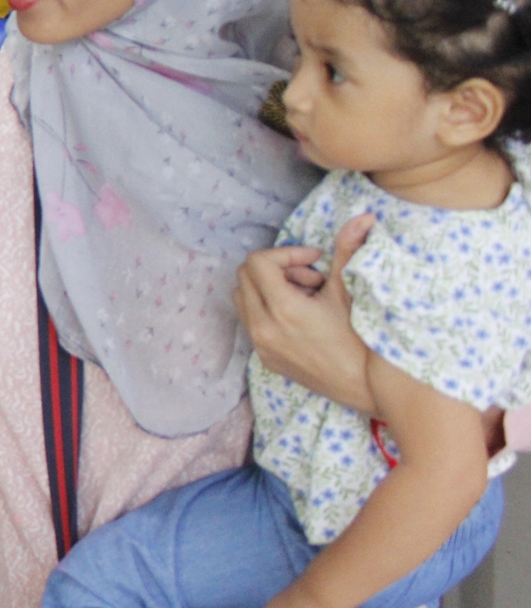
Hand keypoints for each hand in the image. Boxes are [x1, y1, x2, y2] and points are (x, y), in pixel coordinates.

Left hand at [234, 214, 375, 412]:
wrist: (364, 389)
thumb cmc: (361, 340)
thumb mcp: (351, 293)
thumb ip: (348, 251)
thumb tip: (361, 218)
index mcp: (282, 309)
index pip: (258, 262)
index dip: (285, 253)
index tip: (313, 260)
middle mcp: (263, 328)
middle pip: (245, 276)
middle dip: (276, 268)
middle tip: (311, 278)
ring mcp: (260, 345)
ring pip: (243, 298)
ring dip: (269, 288)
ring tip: (306, 296)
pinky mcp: (264, 358)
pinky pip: (250, 321)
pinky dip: (267, 309)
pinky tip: (300, 317)